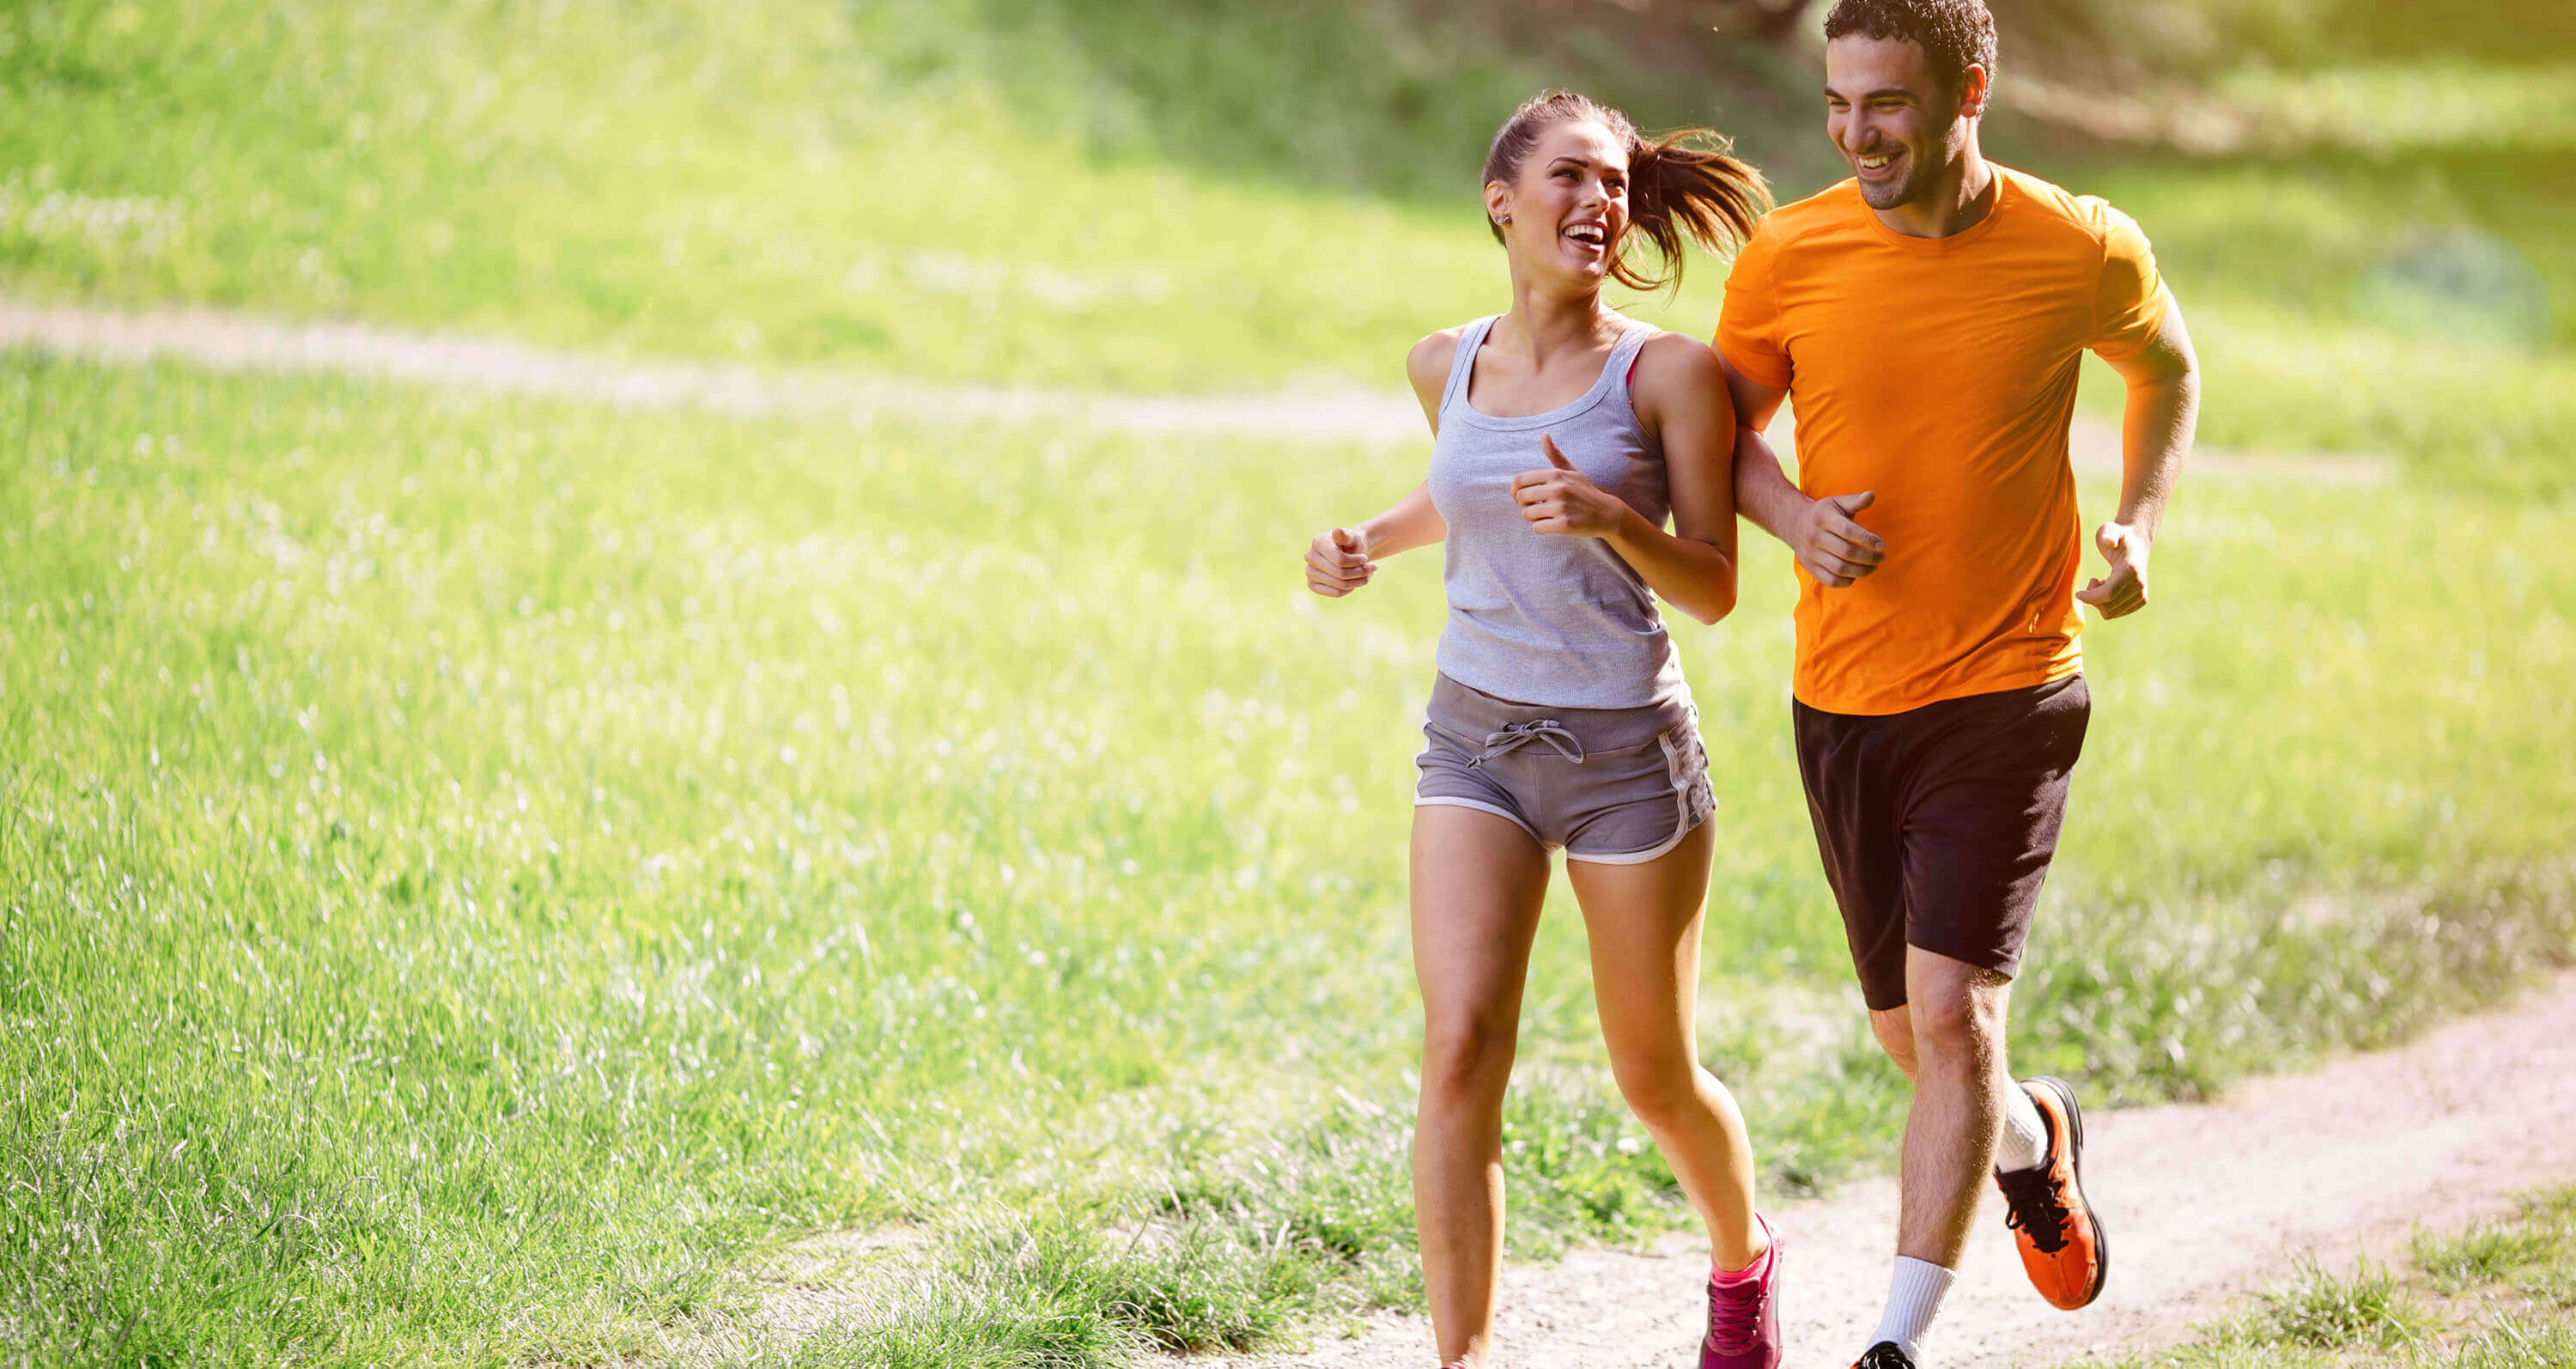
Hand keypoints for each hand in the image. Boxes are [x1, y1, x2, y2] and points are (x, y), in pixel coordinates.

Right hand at [1305, 526, 1375, 596]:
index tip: (1365, 558)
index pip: (1340, 560)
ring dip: (1359, 581)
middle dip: (1361, 572)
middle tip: (1373, 567)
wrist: (1349, 552)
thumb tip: (1337, 532)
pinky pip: (1336, 593)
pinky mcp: (1312, 585)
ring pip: (1340, 585)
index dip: (1356, 561)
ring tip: (1368, 574)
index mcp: (1318, 542)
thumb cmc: (1351, 543)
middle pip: (1340, 574)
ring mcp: (1309, 572)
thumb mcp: (1352, 537)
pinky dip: (1350, 588)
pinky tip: (1355, 581)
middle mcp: (1310, 557)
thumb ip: (1346, 535)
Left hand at [1511, 434, 1627, 537]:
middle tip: (1536, 507)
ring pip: (1527, 514)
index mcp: (1556, 474)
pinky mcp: (1564, 524)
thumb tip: (1544, 434)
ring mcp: (1561, 506)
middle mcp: (1557, 488)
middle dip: (1524, 505)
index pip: (1520, 480)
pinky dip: (1542, 528)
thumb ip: (1555, 454)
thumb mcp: (1571, 470)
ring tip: (1547, 516)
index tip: (1520, 496)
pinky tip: (1553, 524)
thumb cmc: (1585, 491)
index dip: (1515, 490)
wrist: (1606, 513)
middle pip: (1521, 497)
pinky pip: (1537, 528)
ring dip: (1533, 518)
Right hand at [1789, 490, 1883, 587]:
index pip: (1848, 531)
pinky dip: (1847, 581)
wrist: (1794, 524)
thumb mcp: (1837, 503)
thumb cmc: (1824, 513)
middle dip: (1869, 557)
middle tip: (1881, 557)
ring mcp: (1811, 554)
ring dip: (1862, 570)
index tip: (1882, 545)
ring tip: (1874, 566)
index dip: (1867, 539)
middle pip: (1846, 552)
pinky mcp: (1810, 567)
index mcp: (1823, 518)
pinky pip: (1831, 580)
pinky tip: (1857, 574)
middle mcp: (1814, 536)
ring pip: (1840, 568)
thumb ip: (1855, 501)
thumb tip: (1871, 495)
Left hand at [2075, 521, 2150, 617]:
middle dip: (2093, 598)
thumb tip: (2109, 542)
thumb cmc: (2118, 536)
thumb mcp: (2110, 529)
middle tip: (2093, 580)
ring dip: (2099, 601)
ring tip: (2101, 582)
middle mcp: (2140, 586)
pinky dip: (2107, 604)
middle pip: (2108, 607)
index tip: (2078, 592)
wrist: (2137, 542)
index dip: (2090, 597)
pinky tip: (2108, 588)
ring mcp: (2142, 595)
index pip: (2108, 594)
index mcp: (2131, 571)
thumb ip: (2107, 534)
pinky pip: (2116, 613)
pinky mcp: (2141, 601)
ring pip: (2110, 613)